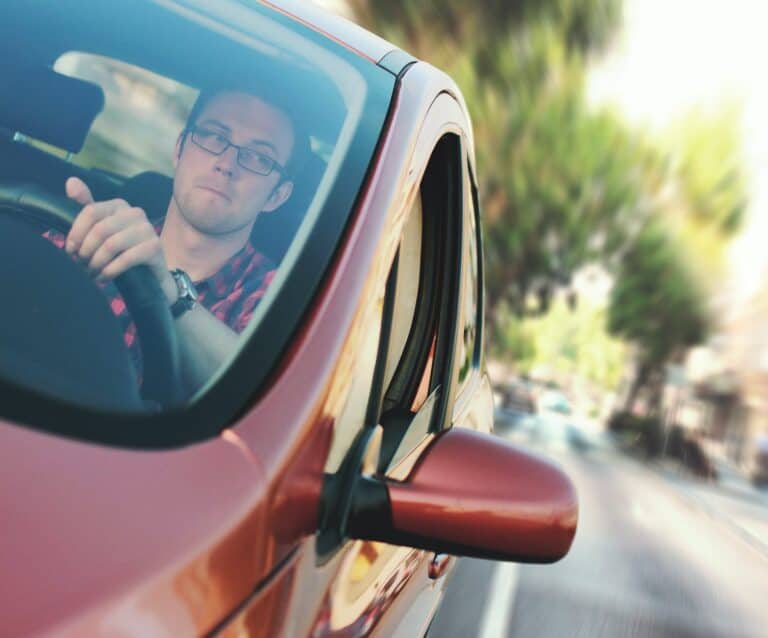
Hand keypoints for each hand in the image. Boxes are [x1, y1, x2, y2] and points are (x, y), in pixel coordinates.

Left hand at [64, 176, 175, 298]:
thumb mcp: (101, 231)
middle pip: (100, 229)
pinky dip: (110, 271)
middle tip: (81, 266)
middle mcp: (135, 213)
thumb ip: (86, 208)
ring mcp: (148, 229)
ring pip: (111, 245)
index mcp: (119, 205)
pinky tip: (103, 278)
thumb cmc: (121, 252)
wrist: (149, 276)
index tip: (70, 251)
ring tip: (91, 273)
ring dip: (96, 263)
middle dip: (86, 251)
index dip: (76, 233)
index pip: (90, 211)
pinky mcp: (155, 247)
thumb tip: (70, 182)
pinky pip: (126, 259)